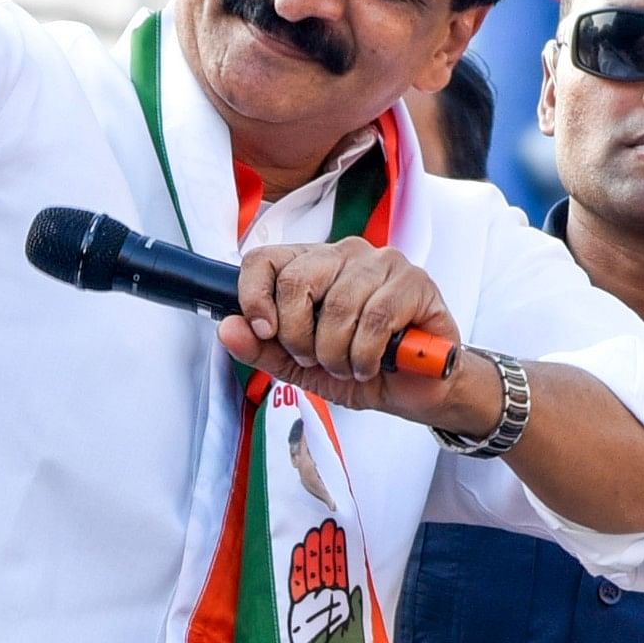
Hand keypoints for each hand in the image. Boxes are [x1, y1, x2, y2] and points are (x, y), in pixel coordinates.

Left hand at [221, 239, 465, 421]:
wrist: (415, 388)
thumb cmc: (357, 366)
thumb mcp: (298, 366)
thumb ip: (261, 349)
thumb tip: (227, 327)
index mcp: (309, 265)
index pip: (263, 260)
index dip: (254, 297)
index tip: (266, 332)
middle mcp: (344, 254)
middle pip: (297, 281)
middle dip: (299, 336)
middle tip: (315, 359)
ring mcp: (382, 262)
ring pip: (337, 305)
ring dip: (336, 352)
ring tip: (346, 366)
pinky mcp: (416, 281)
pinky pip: (375, 318)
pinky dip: (365, 354)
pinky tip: (369, 365)